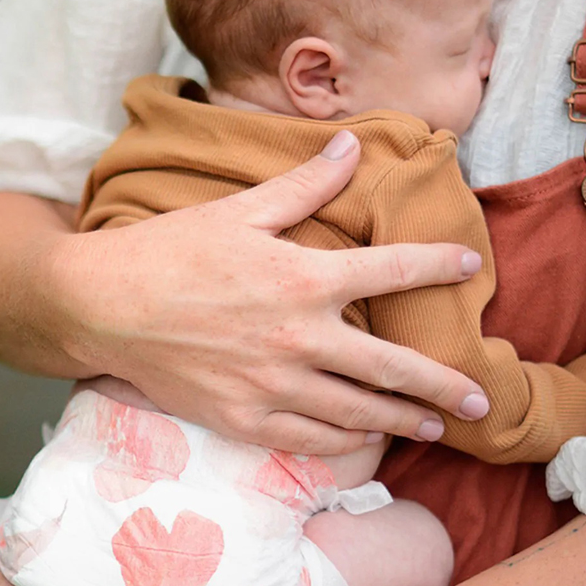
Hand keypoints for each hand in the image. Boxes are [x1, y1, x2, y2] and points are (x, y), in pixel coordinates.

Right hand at [52, 131, 488, 454]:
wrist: (102, 307)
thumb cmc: (167, 252)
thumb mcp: (237, 209)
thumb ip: (303, 183)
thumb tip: (351, 144)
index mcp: (303, 279)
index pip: (392, 270)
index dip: (438, 264)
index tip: (470, 265)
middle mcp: (299, 339)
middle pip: (393, 366)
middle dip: (446, 383)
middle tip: (483, 398)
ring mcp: (273, 387)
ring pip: (358, 412)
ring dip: (404, 419)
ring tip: (437, 426)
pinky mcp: (243, 420)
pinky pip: (309, 438)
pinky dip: (345, 441)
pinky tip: (365, 441)